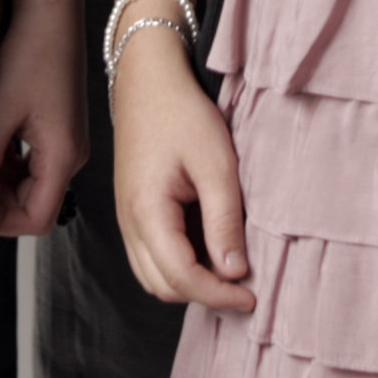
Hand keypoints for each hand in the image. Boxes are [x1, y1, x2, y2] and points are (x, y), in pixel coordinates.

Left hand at [0, 0, 87, 238]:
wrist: (52, 12)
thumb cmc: (30, 54)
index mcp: (62, 155)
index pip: (37, 219)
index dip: (3, 221)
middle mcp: (73, 154)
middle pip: (37, 204)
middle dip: (1, 201)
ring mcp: (70, 142)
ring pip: (35, 184)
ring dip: (5, 182)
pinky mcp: (64, 129)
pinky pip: (39, 163)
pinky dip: (14, 164)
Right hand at [108, 45, 255, 312]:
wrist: (148, 80)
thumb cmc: (182, 114)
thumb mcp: (216, 164)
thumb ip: (224, 221)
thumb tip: (234, 272)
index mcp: (147, 212)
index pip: (181, 277)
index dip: (218, 296)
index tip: (251, 297)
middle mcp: (129, 223)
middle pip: (162, 287)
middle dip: (203, 295)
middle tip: (243, 288)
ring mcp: (127, 218)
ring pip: (153, 277)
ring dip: (189, 283)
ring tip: (227, 271)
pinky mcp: (132, 211)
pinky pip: (150, 257)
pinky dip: (177, 267)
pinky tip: (207, 251)